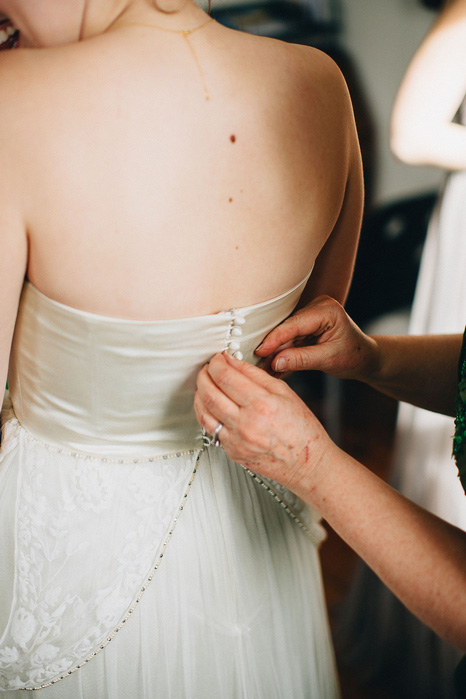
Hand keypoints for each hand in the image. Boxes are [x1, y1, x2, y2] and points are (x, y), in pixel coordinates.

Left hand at [194, 352, 336, 495]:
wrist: (306, 464)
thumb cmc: (301, 430)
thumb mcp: (284, 392)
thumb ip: (255, 374)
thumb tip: (233, 362)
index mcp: (261, 404)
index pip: (226, 377)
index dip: (217, 363)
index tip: (219, 358)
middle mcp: (246, 423)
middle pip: (209, 393)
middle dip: (204, 375)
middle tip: (208, 368)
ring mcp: (236, 440)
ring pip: (203, 411)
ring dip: (199, 393)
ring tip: (205, 384)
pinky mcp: (231, 452)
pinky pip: (209, 429)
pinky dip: (205, 412)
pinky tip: (210, 404)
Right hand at [255, 295, 378, 380]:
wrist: (365, 358)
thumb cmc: (354, 356)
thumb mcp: (329, 360)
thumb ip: (302, 359)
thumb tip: (275, 362)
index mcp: (327, 310)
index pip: (294, 324)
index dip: (275, 339)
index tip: (260, 351)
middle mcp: (317, 307)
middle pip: (287, 329)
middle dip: (273, 349)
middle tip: (257, 365)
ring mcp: (310, 315)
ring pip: (286, 336)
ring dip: (276, 354)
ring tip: (264, 370)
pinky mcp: (305, 325)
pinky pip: (289, 340)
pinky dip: (283, 354)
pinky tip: (273, 367)